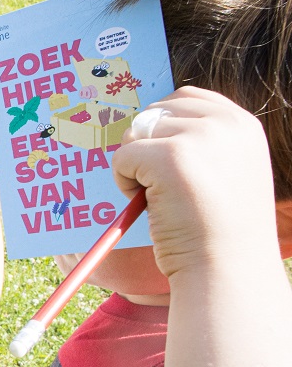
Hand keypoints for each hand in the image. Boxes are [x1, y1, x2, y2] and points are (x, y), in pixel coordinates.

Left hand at [114, 87, 278, 280]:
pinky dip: (123, 180)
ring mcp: (199, 137)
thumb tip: (148, 122)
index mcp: (242, 125)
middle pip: (155, 112)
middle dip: (145, 145)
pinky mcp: (170, 156)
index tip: (160, 156)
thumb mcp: (226, 172)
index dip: (161, 125)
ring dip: (134, 165)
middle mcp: (225, 124)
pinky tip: (147, 204)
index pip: (184, 98)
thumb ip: (203, 144)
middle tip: (156, 183)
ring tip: (157, 197)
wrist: (227, 268)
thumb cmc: (218, 231)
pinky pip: (123, 156)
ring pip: (137, 134)